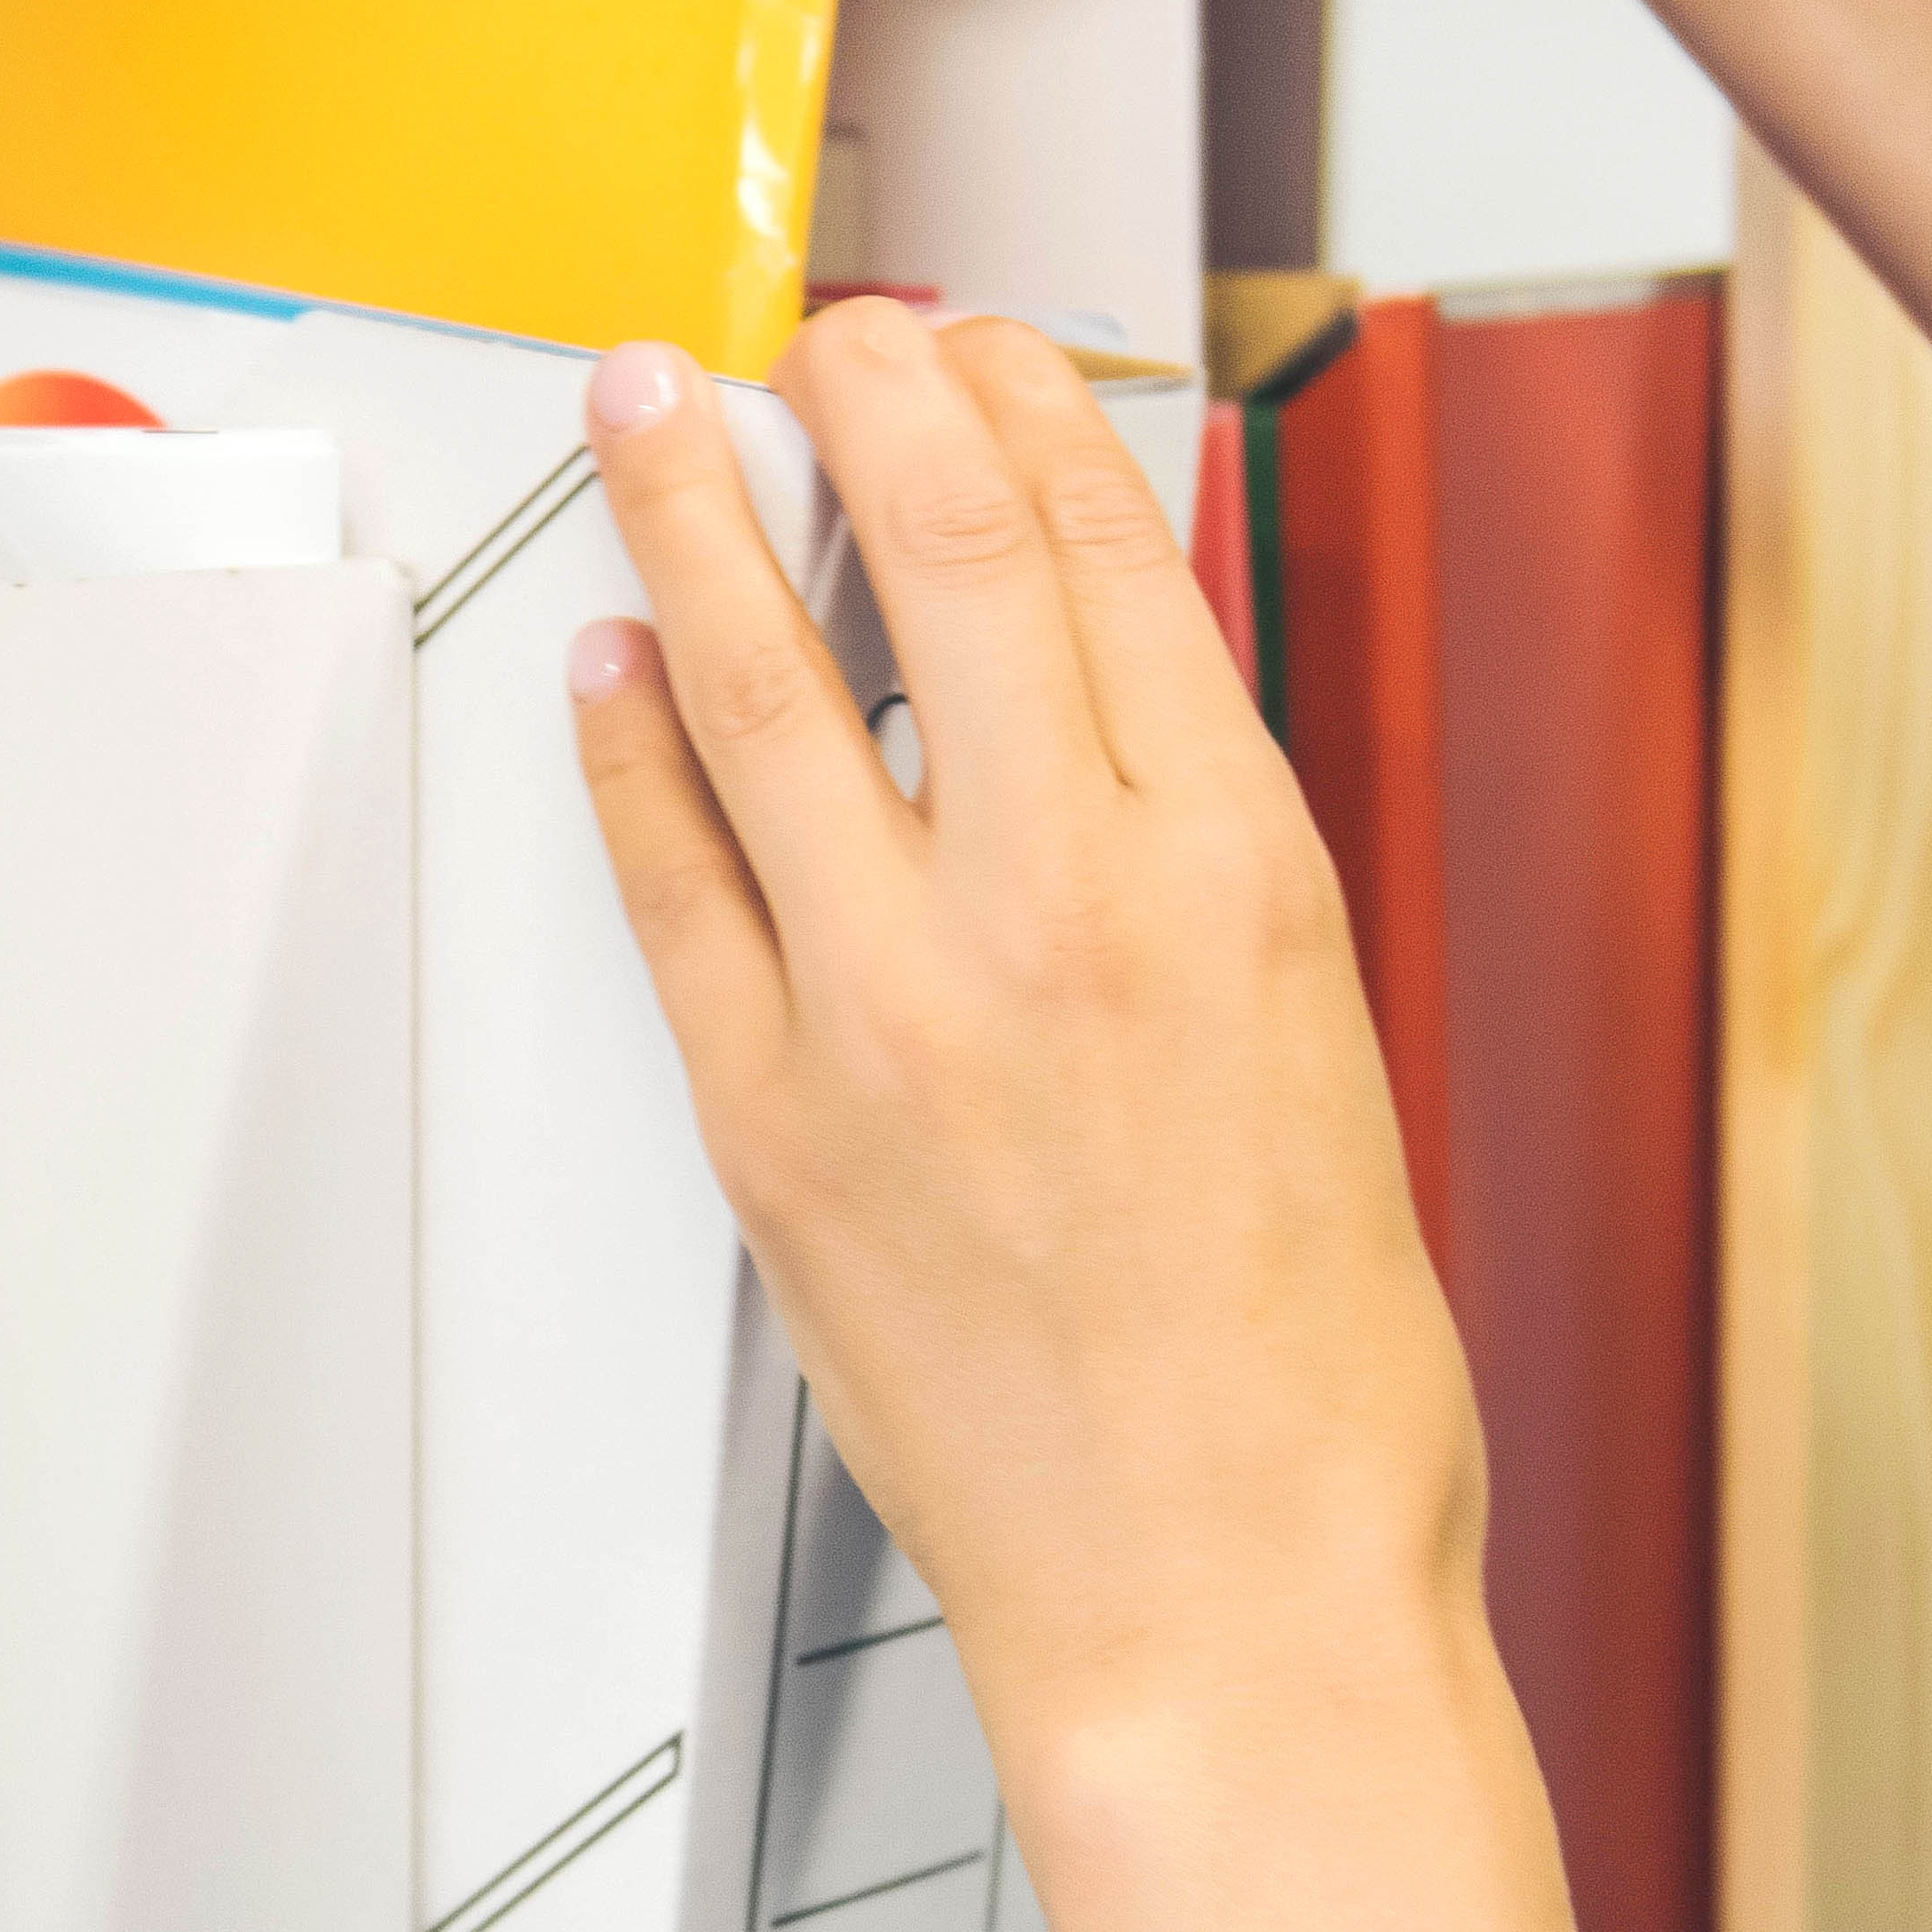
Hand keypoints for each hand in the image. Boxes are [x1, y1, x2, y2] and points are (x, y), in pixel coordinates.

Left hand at [564, 302, 1487, 1790]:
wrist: (1230, 1603)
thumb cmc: (1310, 1380)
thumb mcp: (1321, 1045)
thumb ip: (1199, 867)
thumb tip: (1097, 715)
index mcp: (1240, 876)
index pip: (1112, 554)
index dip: (1023, 412)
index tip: (972, 350)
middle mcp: (1072, 906)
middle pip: (942, 554)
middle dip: (856, 397)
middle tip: (803, 328)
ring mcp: (902, 1006)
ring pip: (762, 677)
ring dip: (687, 510)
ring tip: (642, 410)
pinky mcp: (774, 1118)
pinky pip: (673, 875)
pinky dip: (628, 746)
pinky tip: (610, 661)